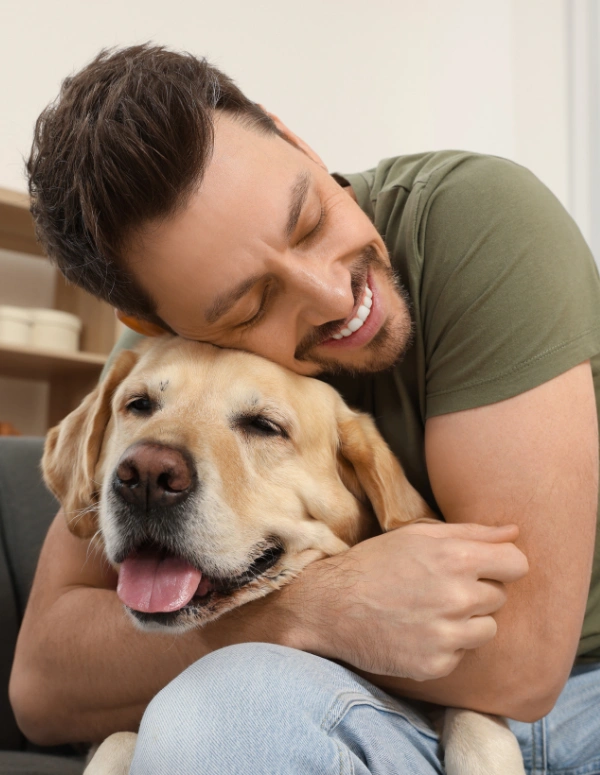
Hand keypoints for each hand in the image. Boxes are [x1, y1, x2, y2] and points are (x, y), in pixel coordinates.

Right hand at [290, 522, 527, 680]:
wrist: (330, 605)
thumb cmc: (375, 562)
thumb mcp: (418, 534)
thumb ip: (472, 532)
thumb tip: (515, 532)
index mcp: (456, 558)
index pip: (517, 563)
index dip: (501, 563)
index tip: (484, 566)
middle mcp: (457, 597)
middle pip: (500, 596)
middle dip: (477, 591)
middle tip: (438, 587)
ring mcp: (447, 635)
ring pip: (488, 629)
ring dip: (467, 622)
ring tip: (429, 610)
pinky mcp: (436, 664)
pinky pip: (462, 654)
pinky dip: (445, 645)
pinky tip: (417, 632)